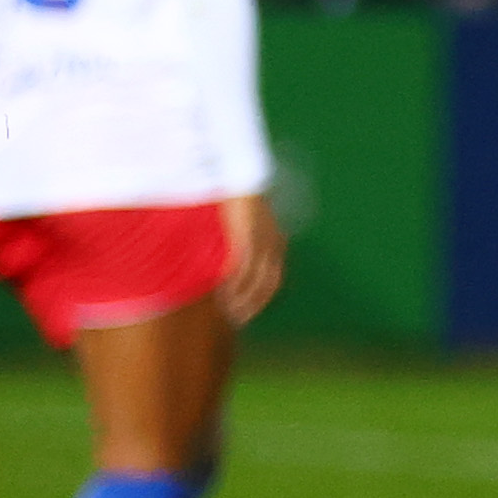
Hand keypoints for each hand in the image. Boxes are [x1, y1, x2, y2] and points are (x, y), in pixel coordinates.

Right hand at [218, 190, 286, 324]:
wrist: (239, 177)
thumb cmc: (237, 200)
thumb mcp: (245, 225)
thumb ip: (241, 243)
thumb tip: (229, 261)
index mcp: (276, 243)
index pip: (273, 280)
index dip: (261, 300)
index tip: (247, 313)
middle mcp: (274, 245)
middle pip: (267, 285)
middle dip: (252, 305)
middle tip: (236, 320)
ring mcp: (262, 243)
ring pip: (254, 281)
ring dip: (241, 300)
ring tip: (227, 313)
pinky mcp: (248, 238)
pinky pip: (241, 270)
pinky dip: (233, 286)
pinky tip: (222, 295)